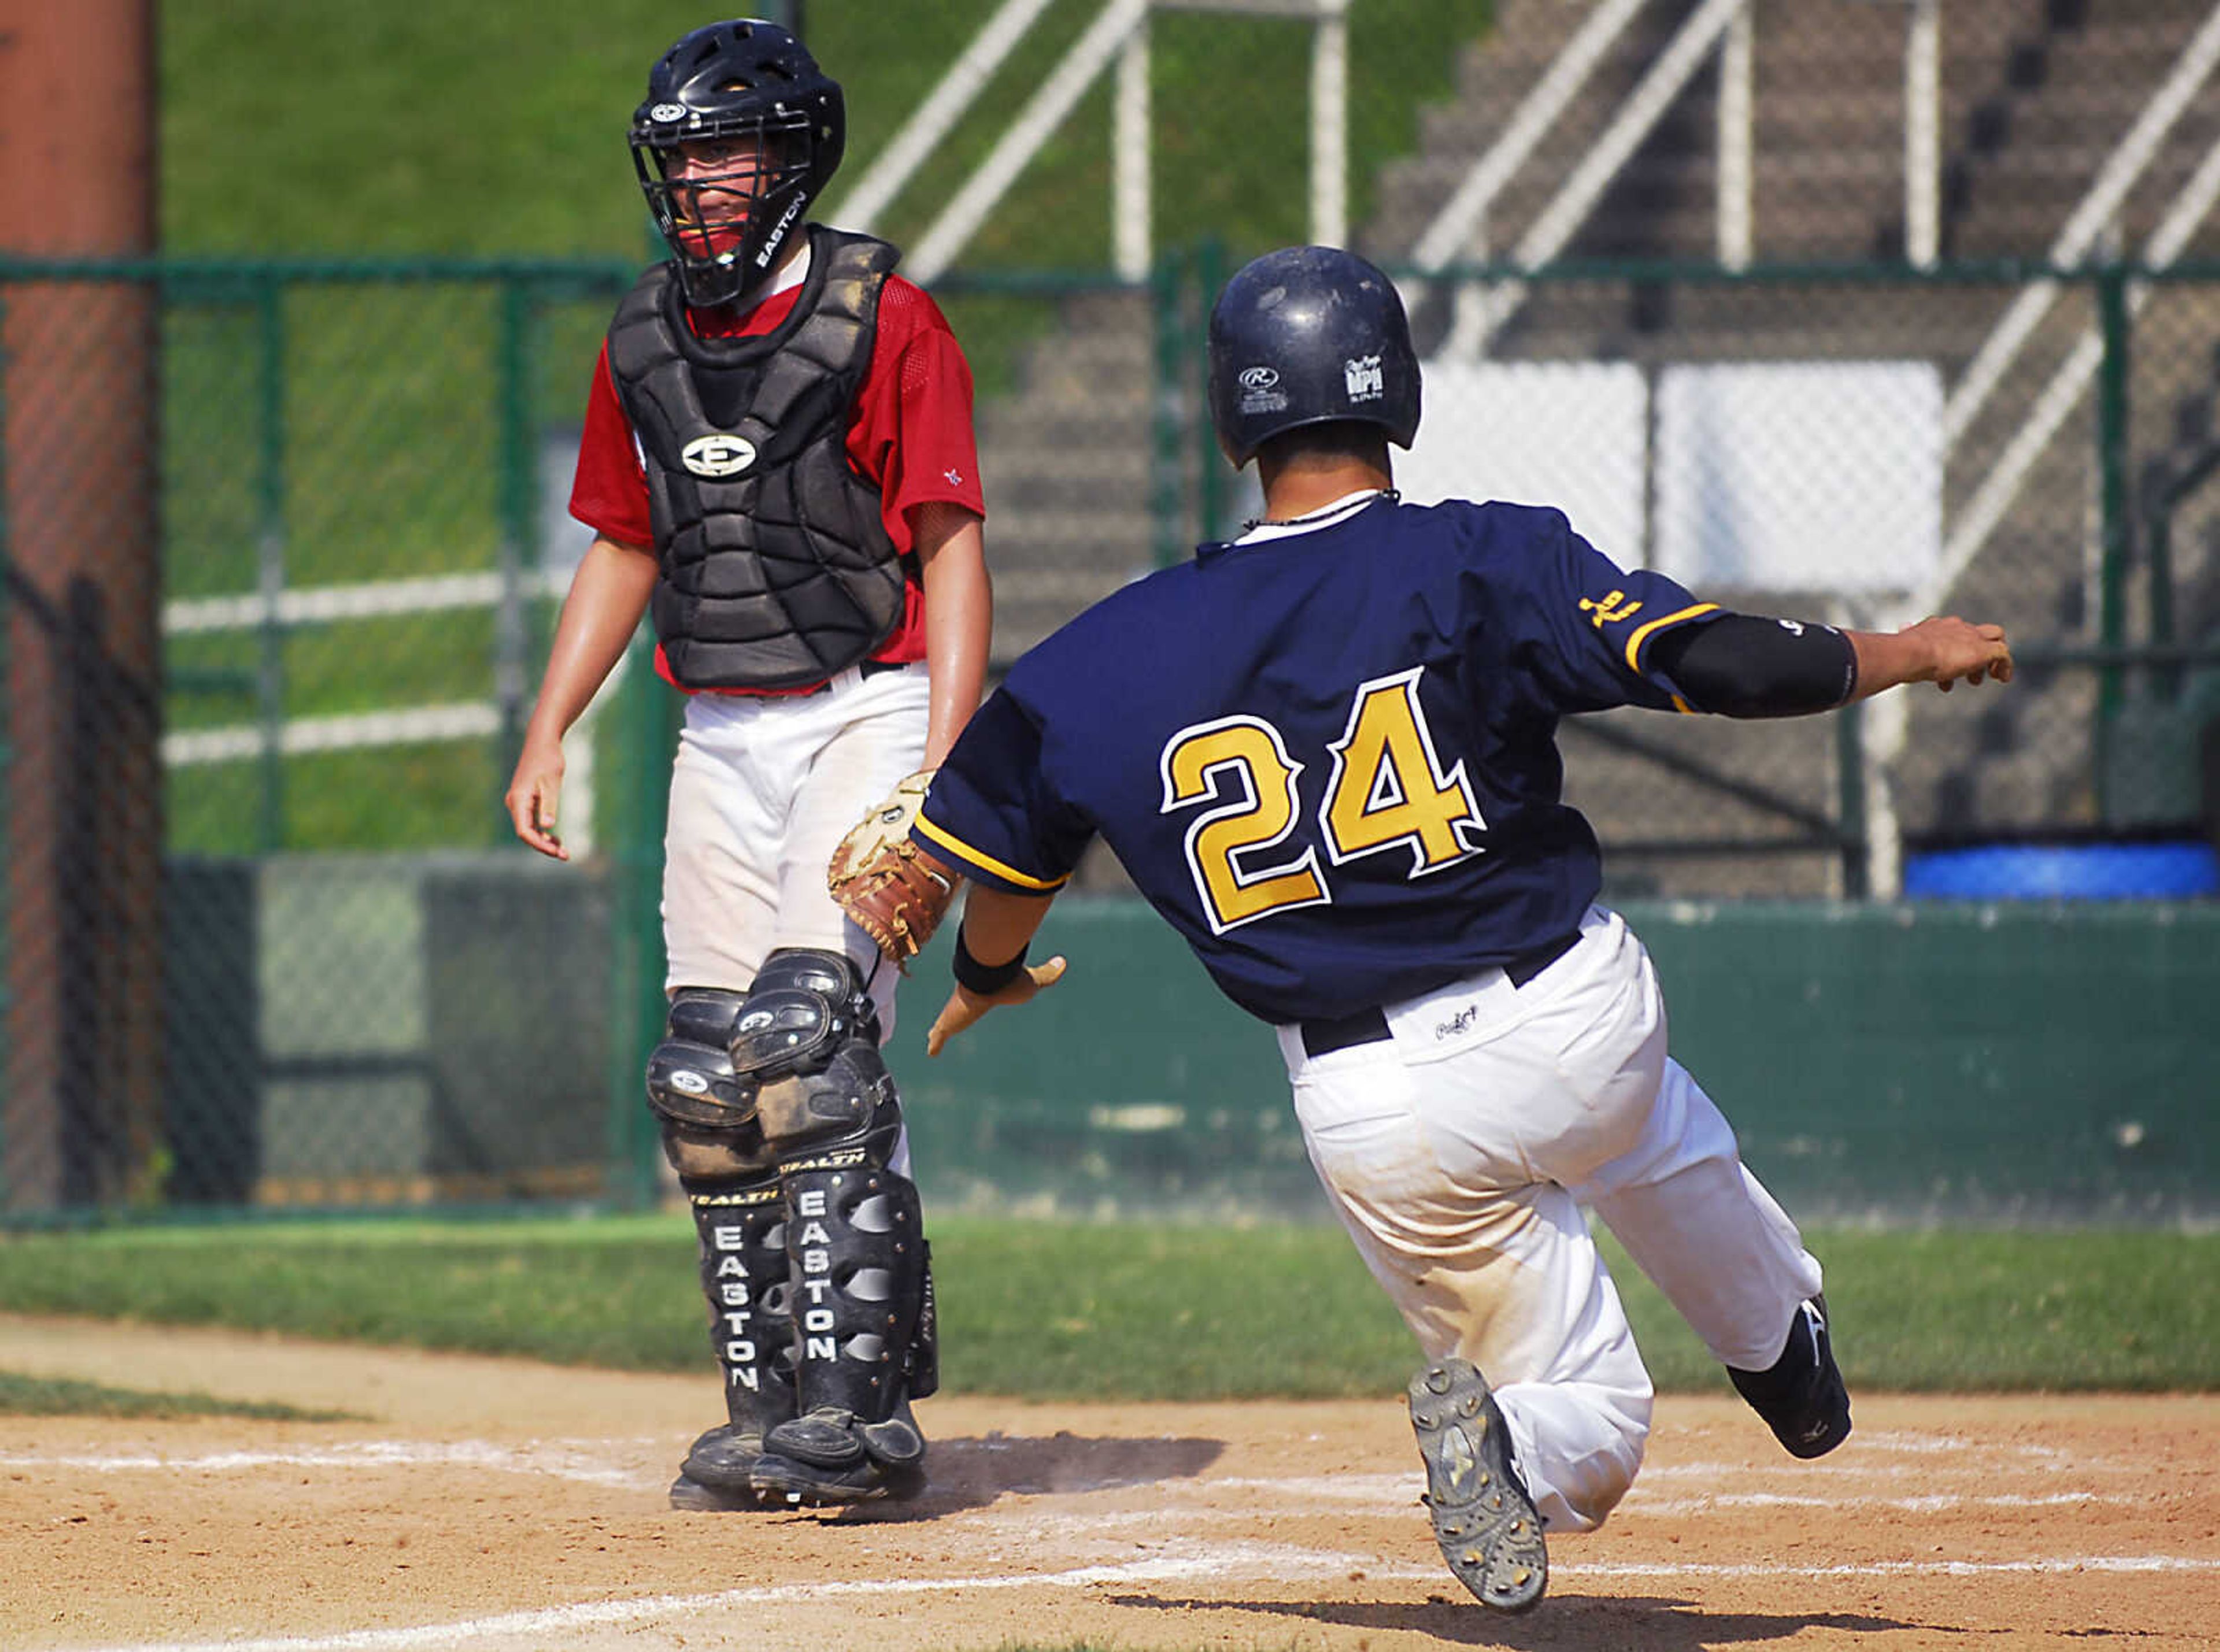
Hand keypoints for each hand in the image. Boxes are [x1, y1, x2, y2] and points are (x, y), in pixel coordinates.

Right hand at [505, 734, 567, 859]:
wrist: (543, 742)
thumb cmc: (548, 760)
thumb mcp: (552, 783)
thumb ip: (549, 805)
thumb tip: (547, 826)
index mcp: (518, 800)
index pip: (525, 831)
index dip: (539, 844)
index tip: (556, 851)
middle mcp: (515, 803)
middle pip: (526, 833)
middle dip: (544, 846)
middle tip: (565, 855)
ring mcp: (519, 802)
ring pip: (529, 829)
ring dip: (544, 841)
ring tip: (563, 851)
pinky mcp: (525, 800)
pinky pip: (531, 821)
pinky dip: (543, 831)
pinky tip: (556, 838)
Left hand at [925, 956, 1068, 1056]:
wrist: (987, 978)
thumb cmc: (1009, 980)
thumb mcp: (1033, 981)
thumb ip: (1046, 974)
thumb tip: (1063, 962)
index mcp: (984, 993)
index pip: (976, 996)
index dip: (973, 1000)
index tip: (971, 1003)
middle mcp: (967, 1002)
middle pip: (958, 1010)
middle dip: (952, 1016)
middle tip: (944, 1023)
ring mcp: (955, 1013)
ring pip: (945, 1023)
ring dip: (939, 1031)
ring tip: (932, 1040)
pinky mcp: (949, 1021)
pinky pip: (940, 1035)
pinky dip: (936, 1043)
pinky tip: (930, 1052)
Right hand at [1905, 615, 2012, 692]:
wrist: (1910, 653)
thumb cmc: (1902, 654)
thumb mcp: (1902, 646)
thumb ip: (1904, 640)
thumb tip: (1895, 634)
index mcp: (1937, 626)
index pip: (1953, 632)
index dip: (1954, 648)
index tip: (1948, 667)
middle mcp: (1957, 627)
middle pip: (1979, 631)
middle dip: (1977, 652)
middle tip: (1969, 676)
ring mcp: (1971, 637)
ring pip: (1996, 639)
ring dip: (1990, 662)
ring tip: (1979, 681)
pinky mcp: (1983, 649)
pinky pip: (2003, 654)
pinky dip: (2005, 666)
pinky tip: (2003, 679)